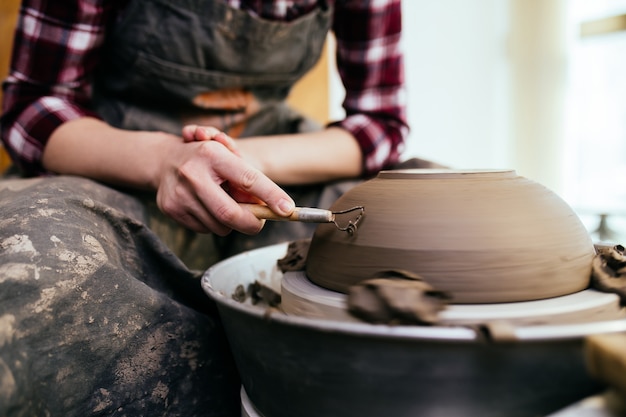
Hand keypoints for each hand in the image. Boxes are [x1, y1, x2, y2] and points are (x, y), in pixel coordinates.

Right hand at [157, 128, 294, 234]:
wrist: (162, 160)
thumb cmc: (205, 157)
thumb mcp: (227, 156)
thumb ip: (248, 177)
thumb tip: (267, 205)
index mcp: (212, 155)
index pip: (248, 179)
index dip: (271, 195)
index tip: (287, 209)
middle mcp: (193, 174)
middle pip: (231, 214)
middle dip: (252, 223)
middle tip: (261, 222)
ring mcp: (179, 194)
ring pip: (219, 226)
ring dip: (231, 223)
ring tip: (224, 203)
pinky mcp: (171, 210)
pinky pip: (204, 229)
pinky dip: (214, 223)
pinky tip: (207, 206)